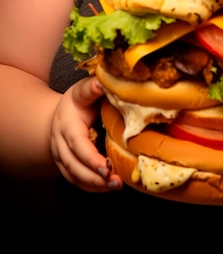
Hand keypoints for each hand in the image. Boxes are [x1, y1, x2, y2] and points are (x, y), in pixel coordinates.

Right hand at [50, 76, 122, 191]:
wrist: (61, 114)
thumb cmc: (77, 102)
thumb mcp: (82, 91)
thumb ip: (93, 87)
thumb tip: (103, 83)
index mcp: (67, 125)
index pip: (77, 144)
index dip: (91, 158)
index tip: (107, 166)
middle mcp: (60, 144)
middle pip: (74, 165)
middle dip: (94, 177)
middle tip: (116, 181)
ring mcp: (61, 158)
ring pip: (74, 177)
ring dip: (95, 185)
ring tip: (116, 185)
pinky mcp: (66, 167)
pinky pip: (77, 181)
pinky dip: (92, 187)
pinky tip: (108, 186)